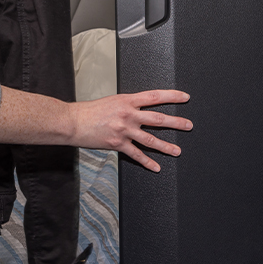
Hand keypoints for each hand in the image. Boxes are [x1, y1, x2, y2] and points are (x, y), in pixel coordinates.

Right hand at [71, 90, 191, 171]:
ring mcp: (124, 130)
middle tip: (189, 125)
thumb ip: (129, 105)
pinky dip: (147, 162)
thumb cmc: (91, 111)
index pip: (155, 96)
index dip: (172, 96)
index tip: (185, 97)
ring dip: (166, 146)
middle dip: (176, 123)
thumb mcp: (113, 101)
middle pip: (158, 118)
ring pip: (150, 139)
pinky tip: (156, 167)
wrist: (73, 122)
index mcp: (128, 100)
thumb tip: (141, 109)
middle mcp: (128, 114)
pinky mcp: (118, 144)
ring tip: (177, 151)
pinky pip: (136, 154)